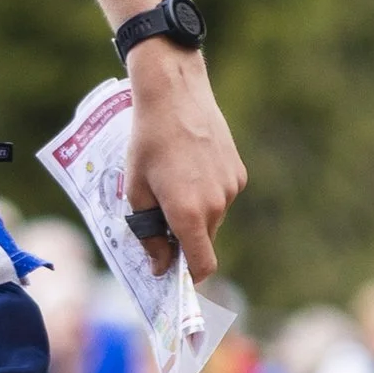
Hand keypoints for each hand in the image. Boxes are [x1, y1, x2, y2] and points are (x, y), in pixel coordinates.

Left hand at [124, 43, 245, 277]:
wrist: (174, 95)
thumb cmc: (146, 142)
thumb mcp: (135, 190)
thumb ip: (147, 233)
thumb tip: (160, 265)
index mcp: (188, 213)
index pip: (202, 266)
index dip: (188, 277)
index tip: (172, 274)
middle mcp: (216, 205)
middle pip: (203, 241)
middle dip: (183, 239)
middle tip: (157, 219)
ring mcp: (231, 188)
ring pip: (212, 218)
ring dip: (193, 214)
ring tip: (170, 183)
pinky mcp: (238, 172)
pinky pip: (221, 196)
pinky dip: (205, 194)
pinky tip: (187, 168)